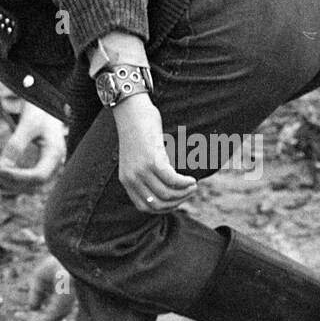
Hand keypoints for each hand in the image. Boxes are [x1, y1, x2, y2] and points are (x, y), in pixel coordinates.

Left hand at [0, 104, 65, 188]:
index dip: (18, 177)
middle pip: (31, 183)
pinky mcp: (36, 165)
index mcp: (55, 153)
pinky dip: (7, 172)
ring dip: (6, 178)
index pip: (38, 176)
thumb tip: (1, 167)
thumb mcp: (27, 124)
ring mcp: (45, 166)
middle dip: (9, 179)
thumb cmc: (39, 111)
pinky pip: (22, 175)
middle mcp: (53, 164)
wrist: (45, 106)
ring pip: (25, 183)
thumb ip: (16, 145)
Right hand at [16, 253, 74, 320]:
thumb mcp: (39, 278)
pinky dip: (28, 320)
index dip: (26, 318)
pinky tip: (17, 315)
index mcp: (57, 303)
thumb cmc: (56, 265)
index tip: (14, 316)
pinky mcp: (58, 311)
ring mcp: (59, 312)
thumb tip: (31, 308)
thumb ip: (34, 293)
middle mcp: (58, 310)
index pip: (40, 316)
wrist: (66, 260)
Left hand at [112, 93, 196, 212]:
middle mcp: (131, 178)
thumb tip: (167, 193)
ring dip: (184, 193)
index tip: (177, 201)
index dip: (164, 208)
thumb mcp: (138, 159)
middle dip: (178, 202)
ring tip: (193, 185)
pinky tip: (192, 179)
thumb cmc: (138, 133)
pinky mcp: (152, 160)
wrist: (131, 112)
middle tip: (189, 192)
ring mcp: (141, 170)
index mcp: (126, 180)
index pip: (145, 207)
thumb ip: (146, 176)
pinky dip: (185, 183)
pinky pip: (172, 180)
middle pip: (158, 203)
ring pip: (167, 194)